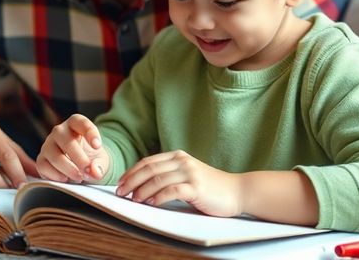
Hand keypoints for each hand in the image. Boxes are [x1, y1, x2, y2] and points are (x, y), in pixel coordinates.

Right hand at [37, 114, 110, 182]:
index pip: (80, 122)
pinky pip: (44, 167)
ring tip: (79, 177)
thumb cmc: (90, 158)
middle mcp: (59, 132)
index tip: (97, 146)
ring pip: (55, 156)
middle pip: (67, 141)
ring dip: (69, 169)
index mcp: (75, 124)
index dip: (90, 133)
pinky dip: (56, 176)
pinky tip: (66, 179)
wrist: (80, 168)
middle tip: (88, 171)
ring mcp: (48, 145)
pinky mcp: (41, 160)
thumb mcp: (100, 161)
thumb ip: (100, 165)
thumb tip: (94, 171)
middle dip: (79, 158)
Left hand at [116, 150, 241, 216]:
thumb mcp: (188, 174)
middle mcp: (183, 161)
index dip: (131, 172)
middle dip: (131, 181)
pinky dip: (159, 197)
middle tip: (120, 192)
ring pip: (158, 179)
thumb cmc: (211, 187)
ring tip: (133, 199)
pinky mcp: (197, 187)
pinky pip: (172, 190)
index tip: (120, 183)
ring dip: (142, 190)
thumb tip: (143, 184)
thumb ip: (170, 174)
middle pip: (149, 169)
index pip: (148, 162)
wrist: (238, 191)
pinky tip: (151, 203)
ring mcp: (190, 173)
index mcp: (178, 156)